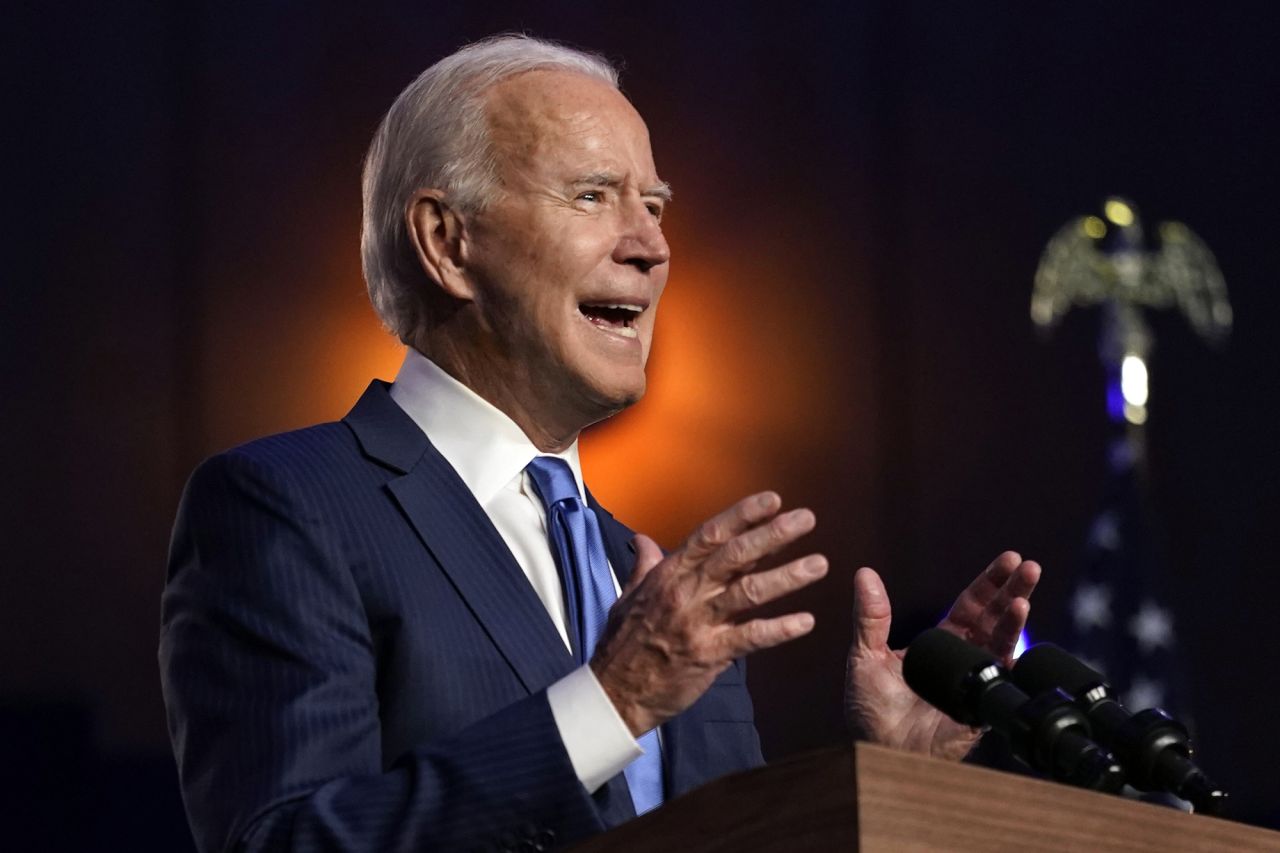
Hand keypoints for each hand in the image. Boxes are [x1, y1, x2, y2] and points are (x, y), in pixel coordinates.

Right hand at [590, 492, 826, 736]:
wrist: (613, 693)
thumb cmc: (622, 644)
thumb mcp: (627, 596)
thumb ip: (644, 566)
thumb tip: (643, 539)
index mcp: (669, 574)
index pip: (711, 534)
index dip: (743, 514)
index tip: (773, 500)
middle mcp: (686, 592)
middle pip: (735, 555)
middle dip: (773, 534)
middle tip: (807, 519)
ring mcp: (698, 623)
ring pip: (749, 592)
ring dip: (786, 577)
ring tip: (819, 564)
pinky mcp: (709, 655)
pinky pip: (750, 637)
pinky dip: (779, 629)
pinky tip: (806, 622)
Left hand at [844, 552, 1040, 759]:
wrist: (878, 750)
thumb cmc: (872, 711)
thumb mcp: (864, 655)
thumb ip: (869, 617)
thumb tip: (864, 573)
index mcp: (941, 641)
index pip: (972, 605)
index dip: (990, 582)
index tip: (1010, 559)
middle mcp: (964, 658)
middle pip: (995, 618)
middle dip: (1014, 591)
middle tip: (1029, 567)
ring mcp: (975, 681)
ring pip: (1001, 643)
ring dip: (1014, 620)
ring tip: (1023, 599)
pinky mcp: (979, 706)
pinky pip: (998, 678)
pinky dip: (1008, 656)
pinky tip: (1017, 641)